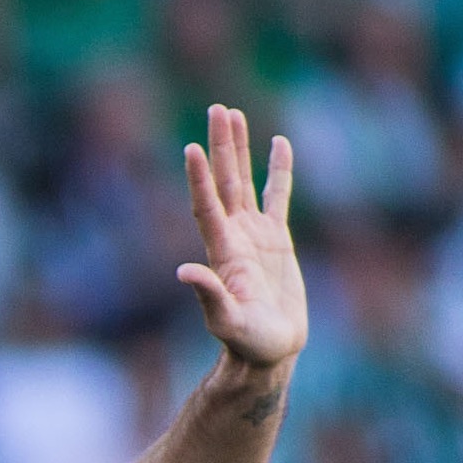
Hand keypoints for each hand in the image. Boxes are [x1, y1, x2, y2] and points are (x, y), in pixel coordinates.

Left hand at [178, 103, 306, 371]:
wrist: (268, 352)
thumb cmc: (247, 342)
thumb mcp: (227, 322)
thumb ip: (209, 297)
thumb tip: (184, 272)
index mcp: (221, 252)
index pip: (206, 206)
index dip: (198, 178)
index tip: (191, 146)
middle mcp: (233, 236)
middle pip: (223, 181)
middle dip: (220, 146)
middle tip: (216, 110)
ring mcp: (254, 234)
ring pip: (244, 181)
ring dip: (238, 149)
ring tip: (232, 114)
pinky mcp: (276, 238)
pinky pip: (278, 195)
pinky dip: (279, 169)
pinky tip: (279, 142)